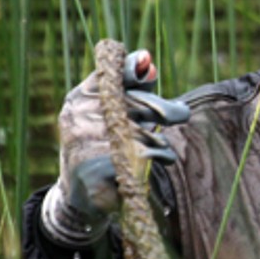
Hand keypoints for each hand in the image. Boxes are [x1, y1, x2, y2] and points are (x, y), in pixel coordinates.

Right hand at [39, 50, 191, 246]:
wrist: (80, 193)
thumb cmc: (103, 143)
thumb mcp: (109, 110)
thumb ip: (129, 87)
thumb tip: (148, 65)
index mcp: (79, 98)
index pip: (109, 74)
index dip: (133, 71)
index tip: (148, 72)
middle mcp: (80, 117)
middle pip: (137, 103)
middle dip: (164, 109)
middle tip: (179, 113)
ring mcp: (89, 144)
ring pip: (146, 131)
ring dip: (161, 140)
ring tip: (159, 147)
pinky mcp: (102, 170)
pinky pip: (147, 155)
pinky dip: (159, 156)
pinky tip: (159, 160)